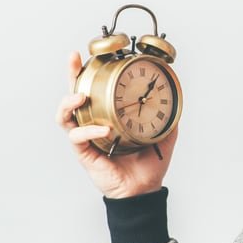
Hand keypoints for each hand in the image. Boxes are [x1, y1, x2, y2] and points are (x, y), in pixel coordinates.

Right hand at [56, 52, 176, 198]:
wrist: (145, 189)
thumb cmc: (149, 162)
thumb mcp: (163, 131)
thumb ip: (167, 112)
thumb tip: (176, 91)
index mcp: (109, 115)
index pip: (96, 89)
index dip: (90, 72)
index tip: (89, 54)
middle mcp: (93, 123)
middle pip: (74, 95)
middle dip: (72, 75)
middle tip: (74, 59)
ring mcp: (87, 137)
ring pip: (65, 115)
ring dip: (69, 102)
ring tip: (81, 96)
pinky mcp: (85, 152)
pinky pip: (78, 137)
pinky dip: (89, 130)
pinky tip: (104, 129)